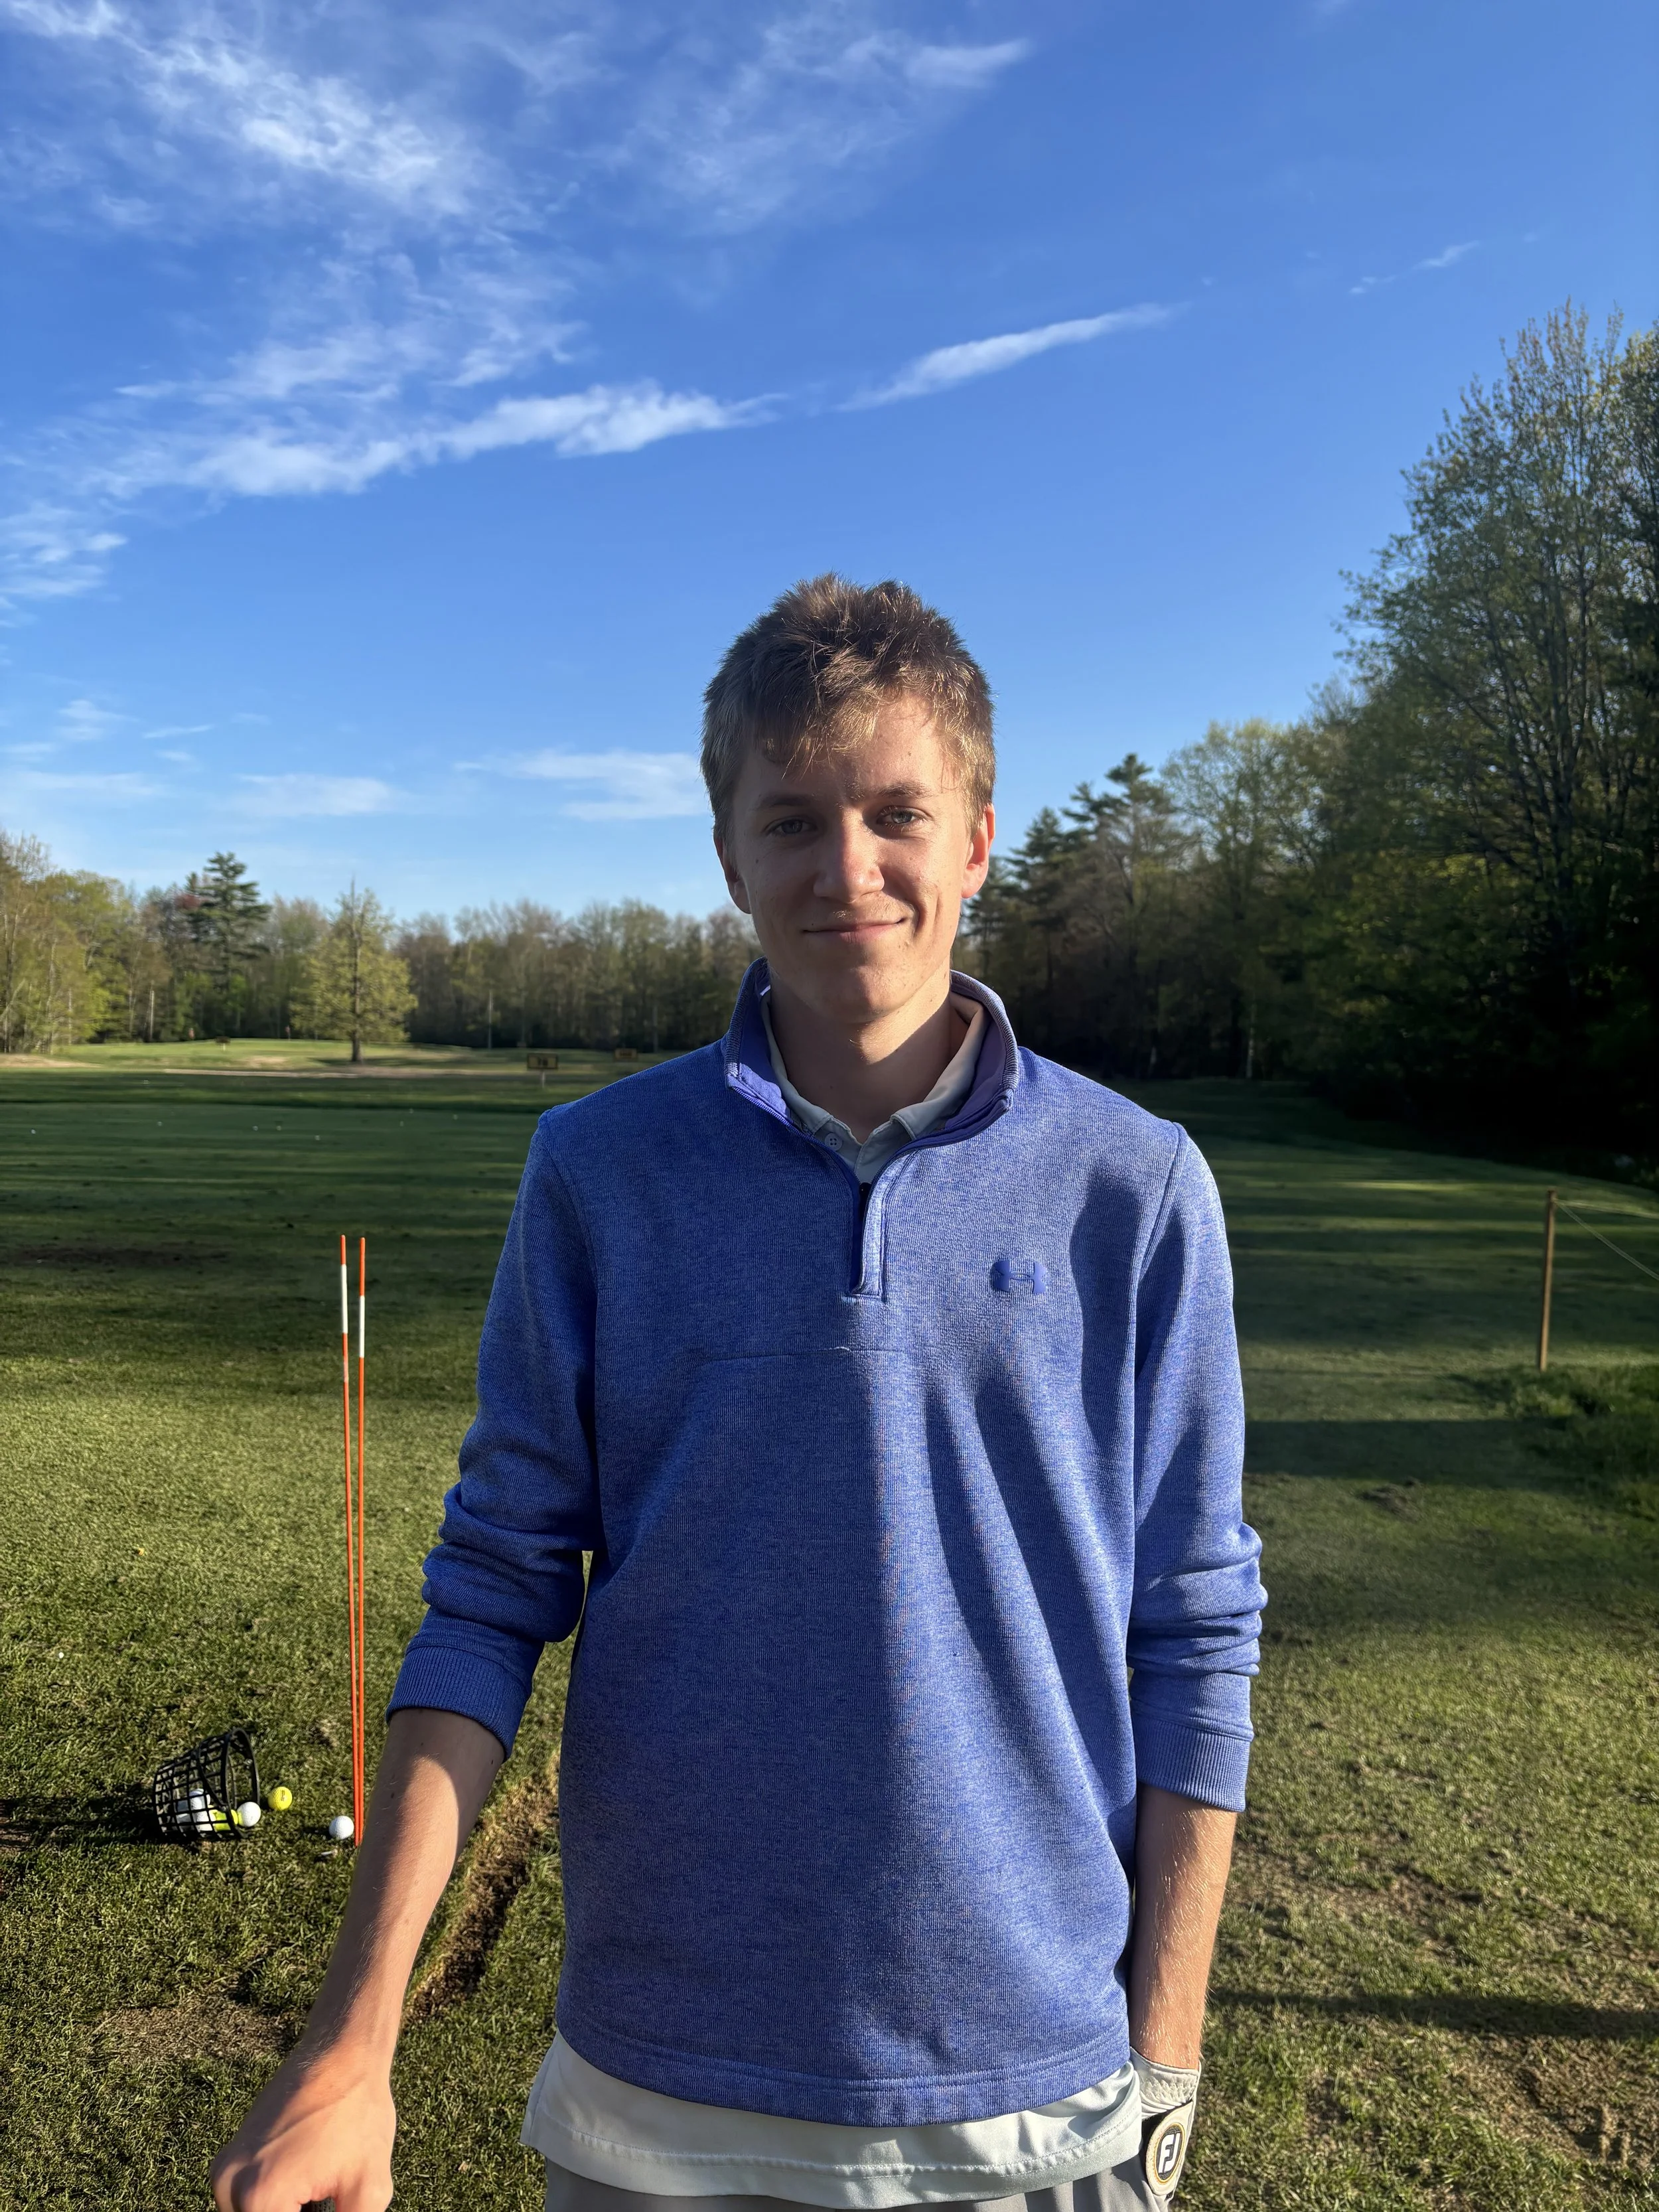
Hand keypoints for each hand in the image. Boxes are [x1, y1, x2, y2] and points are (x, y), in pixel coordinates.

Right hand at [210, 2045, 395, 2211]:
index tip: (323, 2203)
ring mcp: (223, 2172)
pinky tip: (310, 2191)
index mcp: (259, 2198)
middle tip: (324, 2195)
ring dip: (288, 2211)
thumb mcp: (367, 2191)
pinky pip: (248, 2204)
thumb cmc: (359, 2115)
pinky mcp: (228, 2159)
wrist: (342, 2052)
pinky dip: (275, 2206)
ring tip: (320, 2192)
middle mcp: (229, 2187)